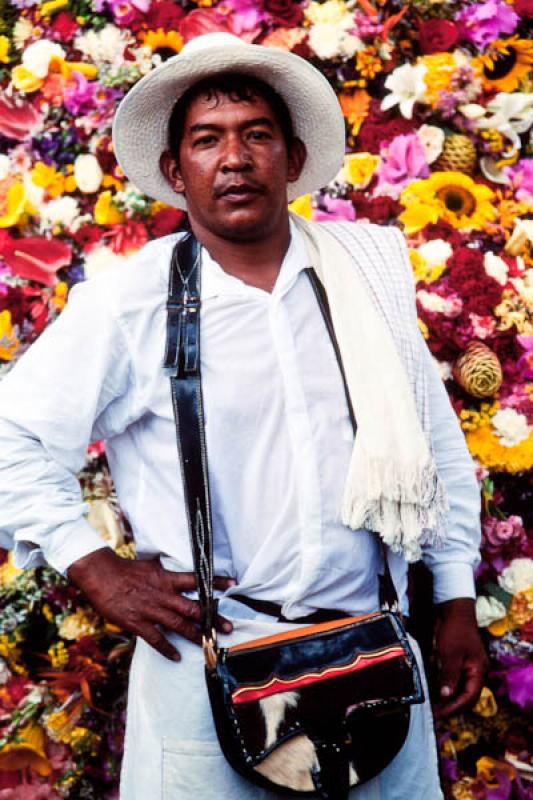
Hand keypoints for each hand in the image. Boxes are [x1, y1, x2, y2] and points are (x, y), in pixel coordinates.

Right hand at [67, 548, 235, 661]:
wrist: (101, 575)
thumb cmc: (126, 570)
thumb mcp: (152, 566)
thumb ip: (167, 573)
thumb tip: (178, 571)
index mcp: (168, 579)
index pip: (197, 579)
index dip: (215, 581)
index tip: (233, 584)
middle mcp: (164, 595)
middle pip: (193, 608)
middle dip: (212, 618)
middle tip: (229, 627)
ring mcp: (151, 610)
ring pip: (179, 625)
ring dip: (195, 635)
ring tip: (210, 644)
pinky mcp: (138, 623)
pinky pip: (155, 639)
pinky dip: (167, 649)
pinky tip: (176, 657)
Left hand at [432, 597, 487, 717]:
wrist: (454, 609)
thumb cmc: (455, 630)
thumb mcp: (450, 654)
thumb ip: (449, 676)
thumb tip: (445, 696)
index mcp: (479, 671)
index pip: (469, 697)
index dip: (453, 707)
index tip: (438, 714)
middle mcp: (476, 672)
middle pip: (466, 696)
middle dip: (450, 706)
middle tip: (434, 713)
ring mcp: (468, 667)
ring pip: (459, 689)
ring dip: (447, 698)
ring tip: (432, 705)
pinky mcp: (459, 662)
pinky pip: (454, 680)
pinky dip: (445, 687)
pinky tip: (433, 691)